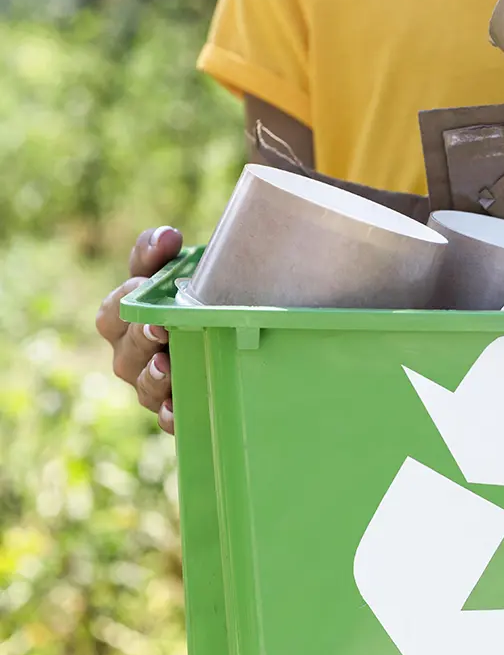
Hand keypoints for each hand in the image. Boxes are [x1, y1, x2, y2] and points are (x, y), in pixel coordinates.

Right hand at [96, 226, 183, 433]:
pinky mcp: (175, 411)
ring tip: (167, 365)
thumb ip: (163, 253)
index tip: (142, 283)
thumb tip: (168, 236)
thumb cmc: (197, 301)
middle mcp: (132, 353)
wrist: (237, 338)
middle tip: (160, 327)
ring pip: (143, 384)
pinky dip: (171, 415)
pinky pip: (167, 418)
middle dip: (140, 336)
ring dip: (154, 375)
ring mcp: (152, 384)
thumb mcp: (180, 272)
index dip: (126, 295)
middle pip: (126, 347)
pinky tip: (178, 411)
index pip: (114, 308)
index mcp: (127, 319)